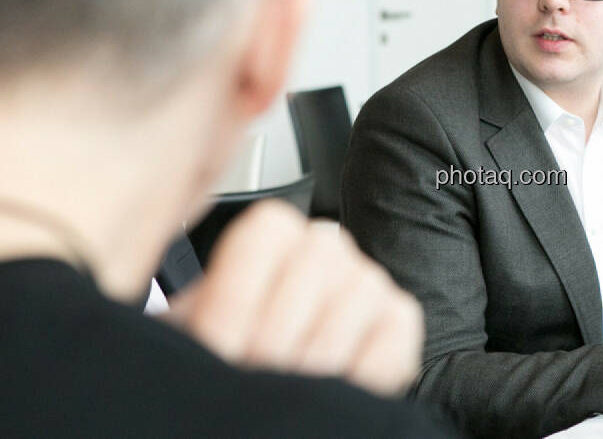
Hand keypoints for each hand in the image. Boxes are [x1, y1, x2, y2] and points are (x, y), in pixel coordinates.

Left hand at [165, 200, 422, 395]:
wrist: (254, 385)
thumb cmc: (224, 362)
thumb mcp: (193, 331)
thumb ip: (189, 312)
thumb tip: (184, 319)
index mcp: (271, 236)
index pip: (266, 231)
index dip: (239, 295)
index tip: (221, 347)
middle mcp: (324, 247)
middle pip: (317, 256)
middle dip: (279, 331)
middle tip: (254, 373)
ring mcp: (367, 280)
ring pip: (358, 291)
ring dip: (318, 354)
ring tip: (287, 387)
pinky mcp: (398, 320)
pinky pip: (393, 334)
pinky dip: (362, 372)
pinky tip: (330, 390)